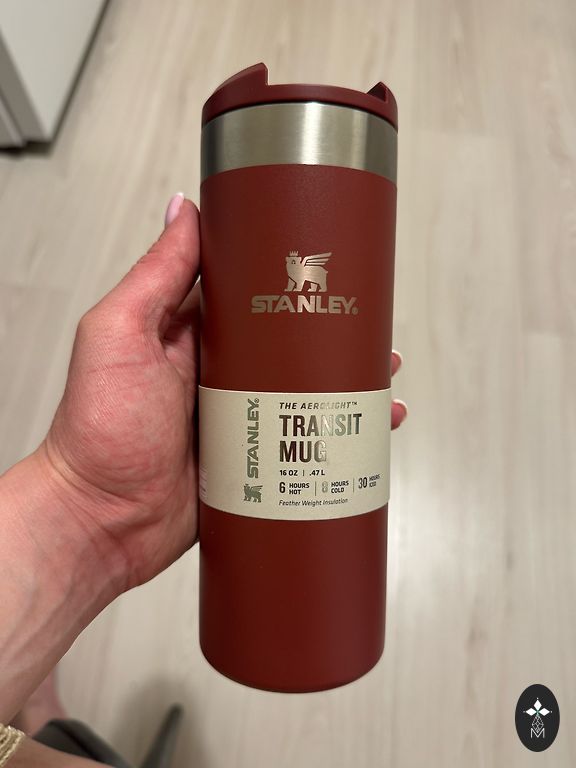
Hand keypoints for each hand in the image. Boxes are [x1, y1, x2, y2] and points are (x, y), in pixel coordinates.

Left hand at [36, 195, 406, 593]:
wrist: (102, 521)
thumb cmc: (99, 431)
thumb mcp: (118, 335)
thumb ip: (152, 276)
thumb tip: (182, 210)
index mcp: (190, 334)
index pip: (248, 293)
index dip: (286, 276)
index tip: (325, 261)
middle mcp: (218, 372)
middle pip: (287, 342)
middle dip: (332, 333)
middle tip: (371, 325)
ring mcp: (238, 417)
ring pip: (303, 390)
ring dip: (344, 382)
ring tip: (381, 375)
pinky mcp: (252, 459)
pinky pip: (302, 440)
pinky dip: (337, 434)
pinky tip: (365, 433)